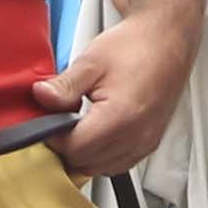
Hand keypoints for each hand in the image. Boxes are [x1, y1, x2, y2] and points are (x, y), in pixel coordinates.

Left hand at [47, 2, 193, 179]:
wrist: (167, 39)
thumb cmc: (136, 45)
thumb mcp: (91, 61)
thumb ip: (64, 86)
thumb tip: (40, 98)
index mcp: (120, 117)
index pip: (74, 148)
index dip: (54, 137)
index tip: (48, 121)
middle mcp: (137, 136)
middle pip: (86, 163)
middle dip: (67, 146)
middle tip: (60, 121)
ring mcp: (146, 142)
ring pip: (101, 168)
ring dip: (84, 154)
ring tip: (79, 125)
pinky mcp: (150, 143)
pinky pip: (119, 164)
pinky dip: (103, 156)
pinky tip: (97, 132)